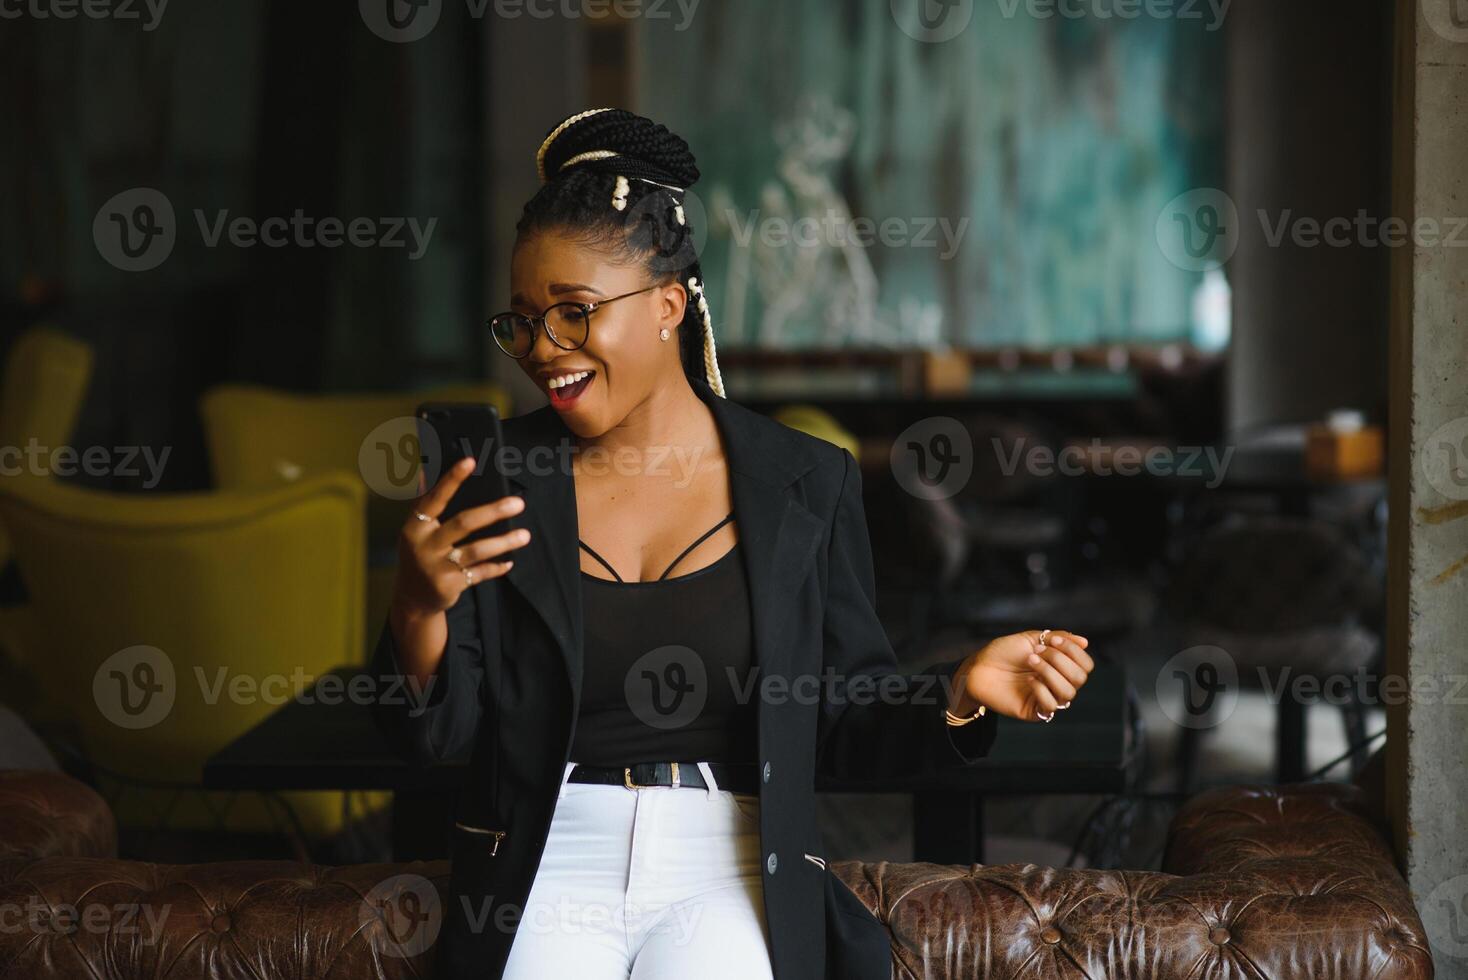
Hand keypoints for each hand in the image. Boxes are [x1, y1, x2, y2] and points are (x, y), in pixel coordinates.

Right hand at [391, 456, 531, 619]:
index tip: (470, 461)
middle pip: (463, 523)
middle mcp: (424, 546)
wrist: (411, 599)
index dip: (451, 480)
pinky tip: (510, 561)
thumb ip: (427, 505)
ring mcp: (437, 568)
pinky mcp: (449, 586)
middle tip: (518, 503)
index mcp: (416, 526)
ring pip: (476, 551)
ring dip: (503, 542)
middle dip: (493, 512)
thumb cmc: (420, 555)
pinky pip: (479, 573)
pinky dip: (496, 567)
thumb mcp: (417, 531)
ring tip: (525, 535)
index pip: (434, 498)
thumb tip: (429, 470)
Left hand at [955, 630, 1093, 722]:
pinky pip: (1050, 706)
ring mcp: (1047, 698)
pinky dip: (1041, 689)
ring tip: (1030, 662)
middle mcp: (1057, 684)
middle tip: (1037, 652)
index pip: (1085, 665)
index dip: (1074, 651)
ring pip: (1068, 692)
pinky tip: (1028, 680)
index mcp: (1061, 667)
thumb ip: (1057, 639)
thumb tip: (1085, 641)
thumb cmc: (1003, 653)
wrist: (978, 667)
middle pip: (1080, 678)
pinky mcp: (1034, 711)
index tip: (1053, 640)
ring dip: (1050, 672)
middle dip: (1060, 660)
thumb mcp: (1031, 639)